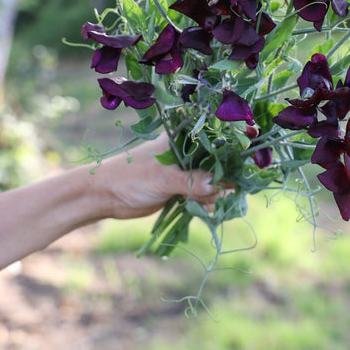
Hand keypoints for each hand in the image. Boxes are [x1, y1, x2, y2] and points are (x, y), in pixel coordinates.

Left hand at [98, 133, 220, 219]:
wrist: (105, 195)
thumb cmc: (130, 177)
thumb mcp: (162, 178)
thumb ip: (191, 181)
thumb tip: (219, 186)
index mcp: (182, 137)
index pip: (215, 140)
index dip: (231, 151)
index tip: (244, 166)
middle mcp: (186, 151)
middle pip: (217, 162)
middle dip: (224, 177)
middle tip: (224, 192)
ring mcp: (183, 170)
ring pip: (210, 180)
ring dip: (214, 193)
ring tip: (209, 204)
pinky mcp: (179, 187)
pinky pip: (201, 194)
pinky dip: (206, 202)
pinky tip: (207, 211)